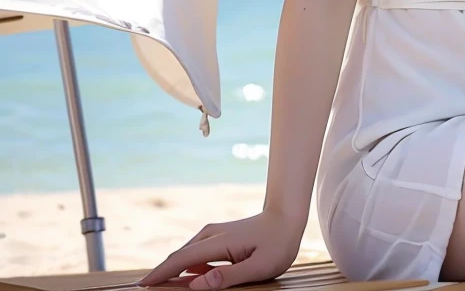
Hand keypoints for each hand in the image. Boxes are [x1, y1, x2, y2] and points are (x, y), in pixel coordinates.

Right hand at [138, 209, 302, 288]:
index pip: (181, 260)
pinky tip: (191, 283)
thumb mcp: (259, 267)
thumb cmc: (278, 243)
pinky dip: (186, 270)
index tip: (140, 287)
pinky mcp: (216, 239)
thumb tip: (195, 285)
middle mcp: (210, 235)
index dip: (159, 274)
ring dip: (173, 274)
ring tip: (161, 289)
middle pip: (178, 258)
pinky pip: (195, 257)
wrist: (287, 217)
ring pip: (185, 257)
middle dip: (160, 276)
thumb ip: (227, 277)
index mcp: (219, 242)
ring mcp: (213, 235)